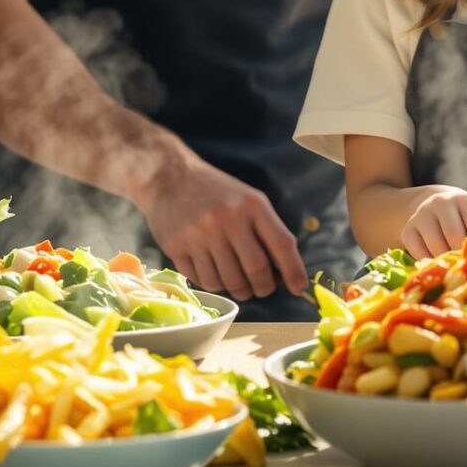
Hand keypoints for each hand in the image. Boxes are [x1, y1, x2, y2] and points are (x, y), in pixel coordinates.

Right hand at [130, 141, 308, 300]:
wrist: (167, 176)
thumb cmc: (215, 192)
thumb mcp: (248, 200)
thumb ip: (267, 231)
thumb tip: (284, 273)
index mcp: (252, 204)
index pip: (281, 244)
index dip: (294, 271)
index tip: (298, 288)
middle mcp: (228, 218)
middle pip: (255, 270)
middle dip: (264, 287)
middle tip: (262, 289)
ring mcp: (200, 233)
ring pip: (228, 281)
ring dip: (239, 290)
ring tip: (238, 283)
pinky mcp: (177, 247)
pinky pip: (203, 280)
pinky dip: (214, 284)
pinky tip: (214, 272)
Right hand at [400, 186, 466, 258]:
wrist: (433, 207)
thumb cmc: (464, 221)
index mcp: (464, 200)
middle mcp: (441, 202)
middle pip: (454, 235)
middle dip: (463, 255)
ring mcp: (422, 215)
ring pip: (436, 246)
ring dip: (447, 261)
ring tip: (455, 269)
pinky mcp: (407, 229)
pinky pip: (419, 253)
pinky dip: (429, 263)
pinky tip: (437, 264)